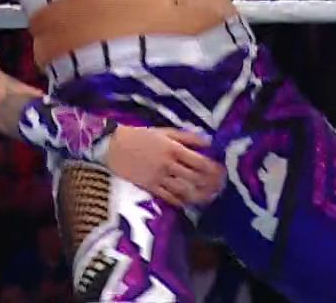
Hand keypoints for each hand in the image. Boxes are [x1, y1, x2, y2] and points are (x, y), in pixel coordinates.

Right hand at [105, 126, 224, 207]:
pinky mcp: (149, 187)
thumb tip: (208, 142)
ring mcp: (158, 177)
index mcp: (173, 148)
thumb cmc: (140, 136)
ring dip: (199, 194)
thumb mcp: (164, 131)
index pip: (199, 161)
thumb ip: (187, 137)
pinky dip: (180, 201)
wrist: (113, 146)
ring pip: (183, 189)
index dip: (213, 168)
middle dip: (210, 183)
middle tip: (221, 187)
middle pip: (194, 177)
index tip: (222, 171)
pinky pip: (168, 197)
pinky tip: (189, 203)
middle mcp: (167, 164)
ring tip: (210, 197)